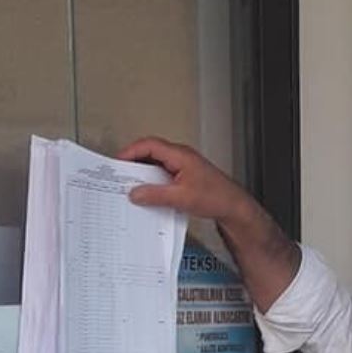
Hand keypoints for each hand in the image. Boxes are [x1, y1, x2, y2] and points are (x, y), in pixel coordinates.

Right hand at [118, 136, 252, 224]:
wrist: (233, 207)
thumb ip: (155, 195)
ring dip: (144, 173)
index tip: (118, 163)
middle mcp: (181, 157)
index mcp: (179, 155)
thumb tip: (135, 193)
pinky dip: (153, 182)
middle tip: (120, 174)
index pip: (149, 145)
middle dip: (134, 162)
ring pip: (157, 164)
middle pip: (151, 152)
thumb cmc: (215, 197)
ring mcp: (183, 166)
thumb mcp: (181, 197)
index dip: (130, 152)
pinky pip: (163, 174)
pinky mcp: (185, 177)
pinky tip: (149, 194)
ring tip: (131, 185)